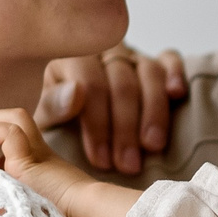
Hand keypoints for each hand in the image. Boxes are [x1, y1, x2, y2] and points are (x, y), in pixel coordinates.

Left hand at [0, 107, 140, 216]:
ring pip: (13, 116)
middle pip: (15, 116)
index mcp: (38, 161)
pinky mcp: (28, 160)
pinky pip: (7, 132)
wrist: (84, 216)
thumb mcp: (35, 203)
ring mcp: (34, 153)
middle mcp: (37, 152)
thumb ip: (16, 196)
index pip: (16, 132)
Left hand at [37, 45, 186, 174]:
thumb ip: (52, 105)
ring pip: (148, 72)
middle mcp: (101, 51)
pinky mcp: (153, 60)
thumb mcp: (40, 115)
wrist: (62, 105)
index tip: (101, 160)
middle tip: (127, 164)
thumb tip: (76, 94)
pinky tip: (177, 94)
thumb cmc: (51, 115)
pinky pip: (169, 59)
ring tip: (152, 146)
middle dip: (125, 127)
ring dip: (154, 111)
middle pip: (121, 81)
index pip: (89, 84)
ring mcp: (129, 54)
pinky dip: (175, 73)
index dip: (98, 124)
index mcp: (67, 57)